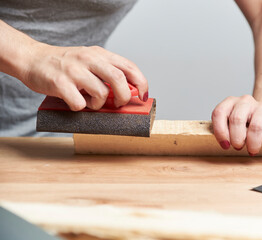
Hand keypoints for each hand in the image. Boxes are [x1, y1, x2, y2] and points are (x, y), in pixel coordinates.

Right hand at [22, 43, 147, 110]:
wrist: (32, 59)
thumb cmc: (65, 64)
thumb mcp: (90, 60)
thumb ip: (107, 71)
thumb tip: (129, 92)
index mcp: (100, 54)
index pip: (129, 67)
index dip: (141, 83)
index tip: (143, 96)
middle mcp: (89, 59)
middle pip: (119, 80)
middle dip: (123, 97)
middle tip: (118, 104)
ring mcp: (74, 70)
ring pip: (101, 93)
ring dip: (100, 105)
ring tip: (91, 102)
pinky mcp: (60, 83)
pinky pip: (80, 103)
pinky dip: (81, 108)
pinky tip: (76, 102)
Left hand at [211, 95, 261, 154]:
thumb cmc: (247, 123)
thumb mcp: (232, 124)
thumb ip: (225, 130)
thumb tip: (224, 144)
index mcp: (230, 102)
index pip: (219, 113)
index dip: (220, 132)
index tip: (225, 145)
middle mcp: (245, 101)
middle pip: (236, 120)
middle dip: (237, 139)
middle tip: (239, 147)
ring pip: (255, 125)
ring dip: (253, 143)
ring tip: (253, 150)